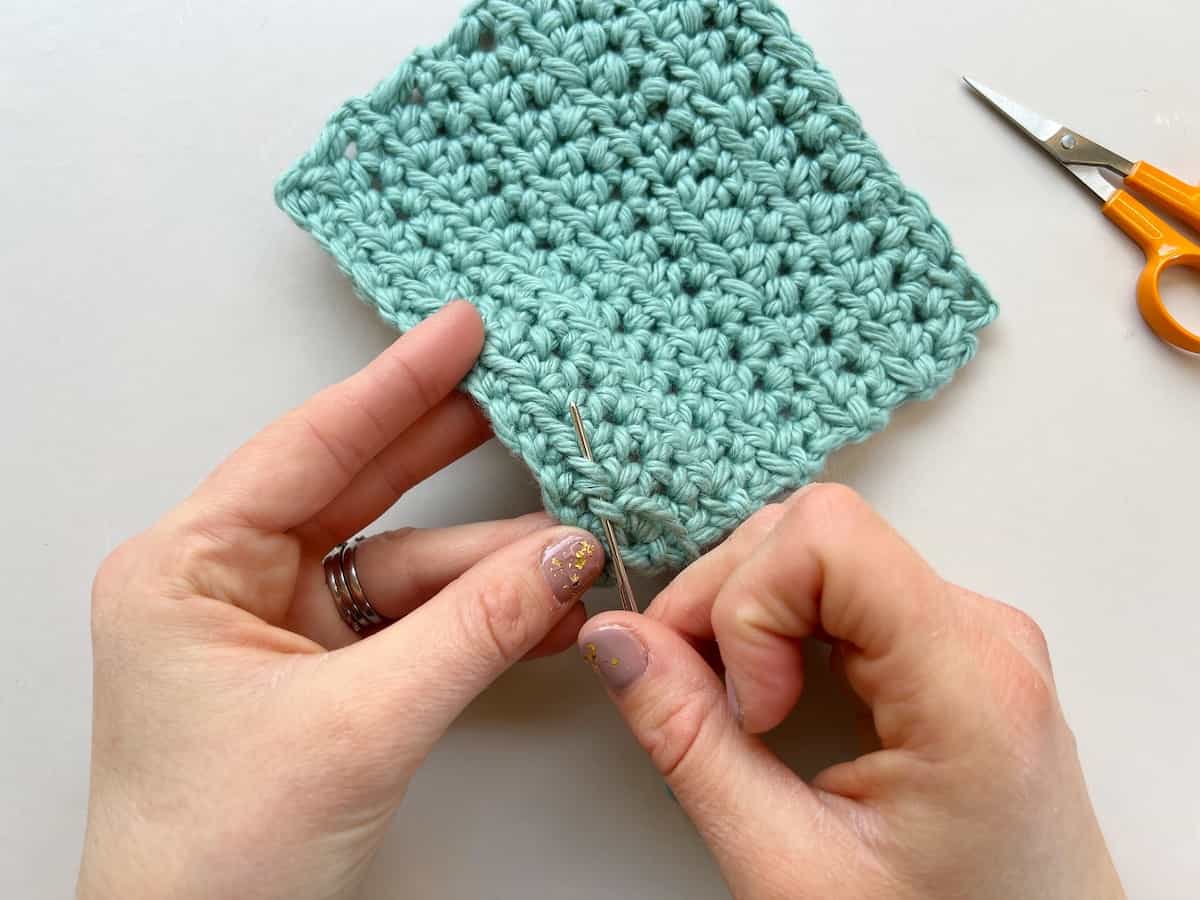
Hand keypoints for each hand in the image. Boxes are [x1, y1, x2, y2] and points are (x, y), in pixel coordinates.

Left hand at [78, 302, 604, 899]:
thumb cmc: (218, 855)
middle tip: (516, 390)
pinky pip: (413, 621)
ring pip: (401, 563)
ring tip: (570, 544)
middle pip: (356, 488)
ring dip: (489, 561)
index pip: (309, 447)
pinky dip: (479, 615)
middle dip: (444, 447)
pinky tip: (542, 606)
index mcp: (187, 568)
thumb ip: (474, 630)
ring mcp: (280, 630)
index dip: (396, 385)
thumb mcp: (360, 724)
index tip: (461, 329)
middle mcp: (227, 584)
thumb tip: (567, 558)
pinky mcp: (324, 673)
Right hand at [578, 484, 1123, 899]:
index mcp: (968, 685)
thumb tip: (615, 643)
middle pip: (815, 532)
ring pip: (822, 549)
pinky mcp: (952, 644)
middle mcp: (984, 635)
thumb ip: (689, 744)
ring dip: (748, 614)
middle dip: (728, 604)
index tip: (746, 700)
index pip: (831, 537)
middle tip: (707, 703)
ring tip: (745, 711)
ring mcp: (974, 634)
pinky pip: (844, 585)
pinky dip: (781, 626)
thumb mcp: (791, 868)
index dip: (749, 600)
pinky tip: (773, 696)